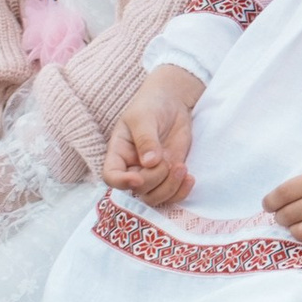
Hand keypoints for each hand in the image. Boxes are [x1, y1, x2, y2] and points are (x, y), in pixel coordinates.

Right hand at [103, 66, 202, 203]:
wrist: (172, 103)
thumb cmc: (151, 106)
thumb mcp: (144, 117)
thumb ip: (146, 139)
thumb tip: (150, 162)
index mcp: (118, 154)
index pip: (111, 176)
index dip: (121, 182)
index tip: (138, 178)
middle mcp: (132, 168)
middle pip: (137, 189)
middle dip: (155, 178)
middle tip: (168, 160)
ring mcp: (152, 174)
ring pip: (154, 197)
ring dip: (170, 188)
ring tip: (182, 168)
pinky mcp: (169, 176)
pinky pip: (172, 195)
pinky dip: (181, 191)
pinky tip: (190, 177)